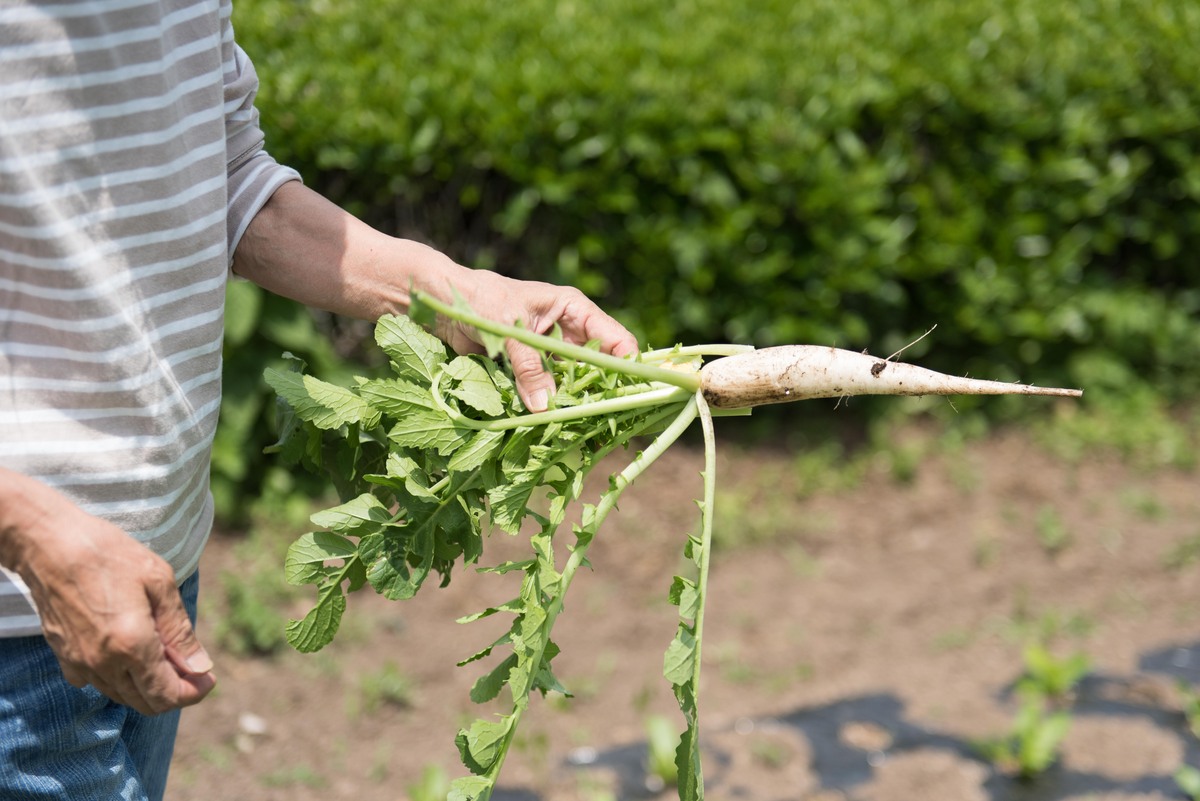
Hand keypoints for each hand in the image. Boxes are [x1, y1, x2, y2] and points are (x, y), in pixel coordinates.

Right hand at [1, 479, 215, 714]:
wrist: (49, 545)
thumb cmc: (109, 555)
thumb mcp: (159, 582)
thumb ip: (180, 631)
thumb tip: (201, 668)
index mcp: (132, 645)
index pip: (167, 694)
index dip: (193, 692)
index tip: (208, 678)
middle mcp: (103, 663)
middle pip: (145, 702)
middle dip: (174, 692)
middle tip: (193, 668)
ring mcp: (79, 663)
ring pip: (122, 695)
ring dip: (148, 686)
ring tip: (166, 654)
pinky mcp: (64, 657)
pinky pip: (97, 682)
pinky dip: (119, 677)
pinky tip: (130, 651)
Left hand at [439, 271, 639, 411]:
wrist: (440, 302)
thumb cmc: (479, 300)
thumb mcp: (509, 332)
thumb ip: (528, 368)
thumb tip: (544, 407)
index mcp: (573, 309)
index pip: (614, 338)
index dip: (626, 366)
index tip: (629, 394)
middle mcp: (567, 331)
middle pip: (597, 366)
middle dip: (599, 391)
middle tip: (604, 419)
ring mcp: (549, 352)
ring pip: (571, 382)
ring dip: (571, 402)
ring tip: (578, 426)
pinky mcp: (529, 368)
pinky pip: (545, 390)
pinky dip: (546, 404)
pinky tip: (550, 422)